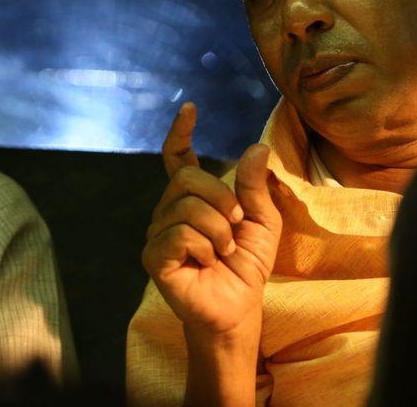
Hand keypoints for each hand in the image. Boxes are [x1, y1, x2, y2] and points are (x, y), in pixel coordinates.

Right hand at [143, 102, 281, 334]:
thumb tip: (258, 146)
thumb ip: (255, 186)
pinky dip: (204, 247)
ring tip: (223, 250)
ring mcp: (157, 233)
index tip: (190, 109)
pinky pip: (180, 234)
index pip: (177, 157)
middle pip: (186, 180)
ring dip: (218, 230)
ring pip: (187, 208)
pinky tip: (206, 262)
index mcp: (192, 197)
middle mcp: (168, 210)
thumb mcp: (262, 221)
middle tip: (235, 223)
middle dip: (221, 198)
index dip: (180, 132)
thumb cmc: (247, 264)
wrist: (239, 307)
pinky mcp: (154, 256)